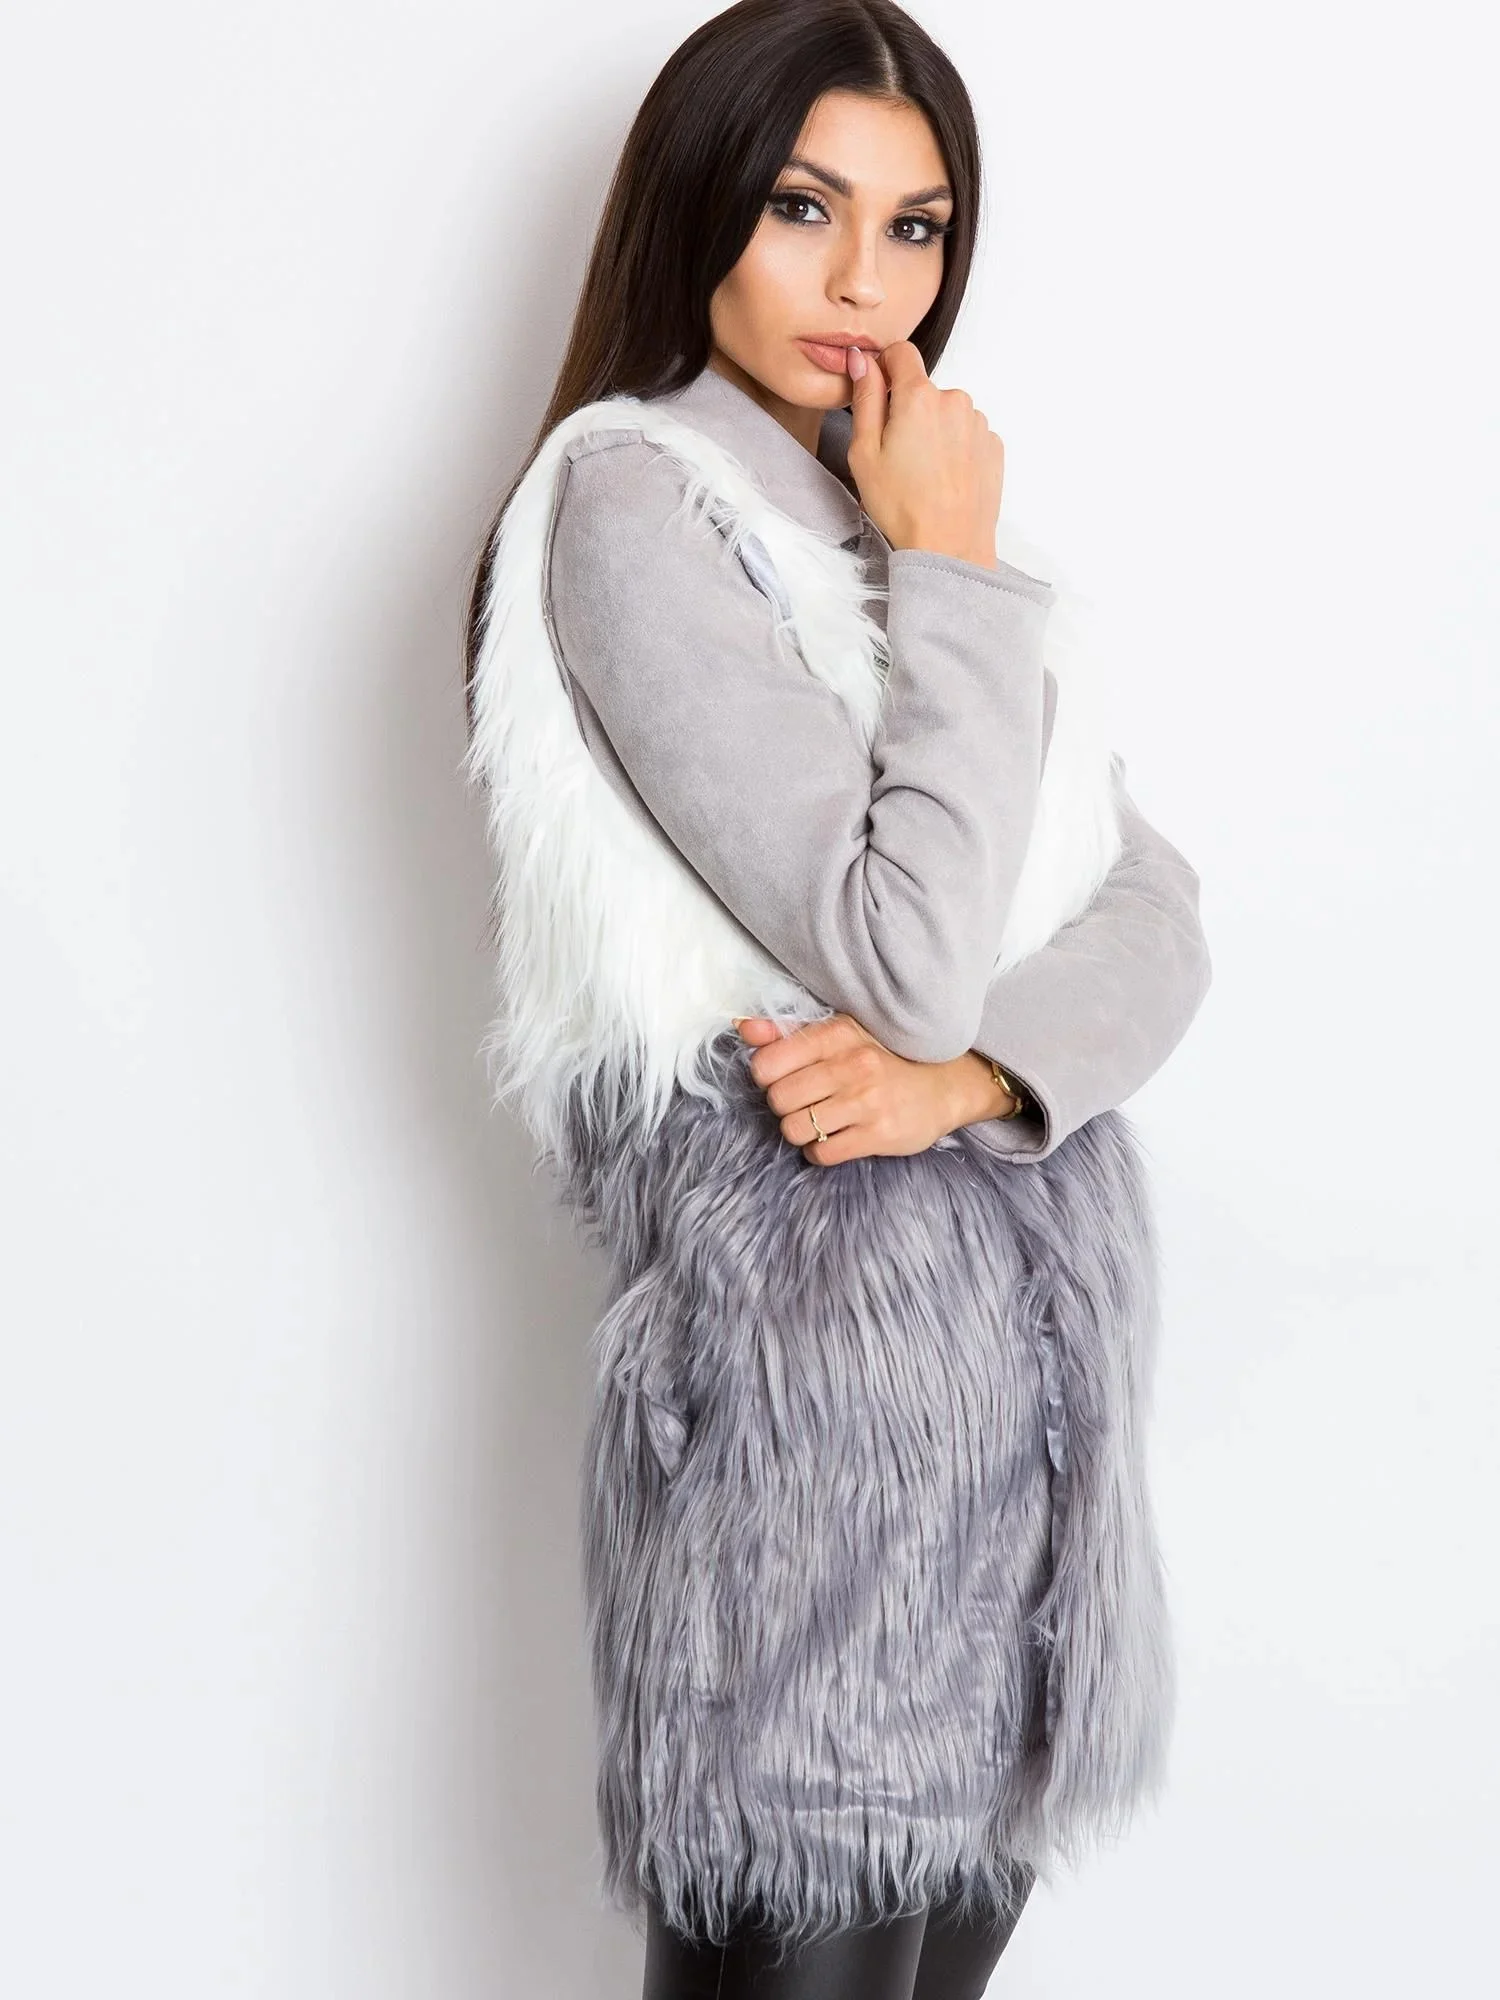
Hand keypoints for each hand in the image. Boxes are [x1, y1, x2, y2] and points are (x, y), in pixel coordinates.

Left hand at [731, 1013, 1016, 1164]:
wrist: (944, 1086)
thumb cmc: (882, 1058)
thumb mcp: (840, 1034)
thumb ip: (788, 1031)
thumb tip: (741, 1027)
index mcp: (837, 1034)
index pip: (768, 1063)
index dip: (767, 1077)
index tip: (784, 1077)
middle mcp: (852, 1065)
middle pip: (778, 1099)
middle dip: (785, 1106)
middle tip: (806, 1102)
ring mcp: (866, 1102)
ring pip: (795, 1129)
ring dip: (800, 1131)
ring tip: (819, 1121)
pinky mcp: (879, 1135)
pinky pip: (822, 1153)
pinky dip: (819, 1152)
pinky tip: (834, 1138)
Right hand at [844, 340, 1004, 569]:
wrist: (950, 546)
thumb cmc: (902, 505)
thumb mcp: (865, 452)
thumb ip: (866, 398)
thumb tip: (863, 361)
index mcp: (918, 397)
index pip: (902, 353)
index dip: (886, 368)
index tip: (879, 392)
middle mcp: (955, 400)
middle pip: (925, 389)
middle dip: (910, 411)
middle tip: (898, 455)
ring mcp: (978, 423)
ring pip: (947, 413)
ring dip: (934, 431)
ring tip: (924, 472)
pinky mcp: (993, 445)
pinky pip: (967, 434)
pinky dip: (955, 449)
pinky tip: (944, 478)